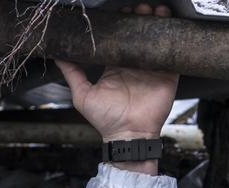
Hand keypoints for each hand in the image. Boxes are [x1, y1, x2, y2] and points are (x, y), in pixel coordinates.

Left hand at [56, 3, 178, 171]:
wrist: (128, 135)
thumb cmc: (105, 119)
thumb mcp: (82, 94)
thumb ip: (72, 74)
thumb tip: (57, 56)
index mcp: (115, 66)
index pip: (119, 39)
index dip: (121, 23)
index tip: (120, 11)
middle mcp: (133, 64)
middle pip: (138, 34)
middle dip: (139, 18)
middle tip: (138, 9)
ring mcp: (151, 68)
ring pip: (155, 39)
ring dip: (156, 22)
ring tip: (153, 11)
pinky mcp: (167, 74)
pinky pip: (172, 53)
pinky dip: (172, 38)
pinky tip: (169, 25)